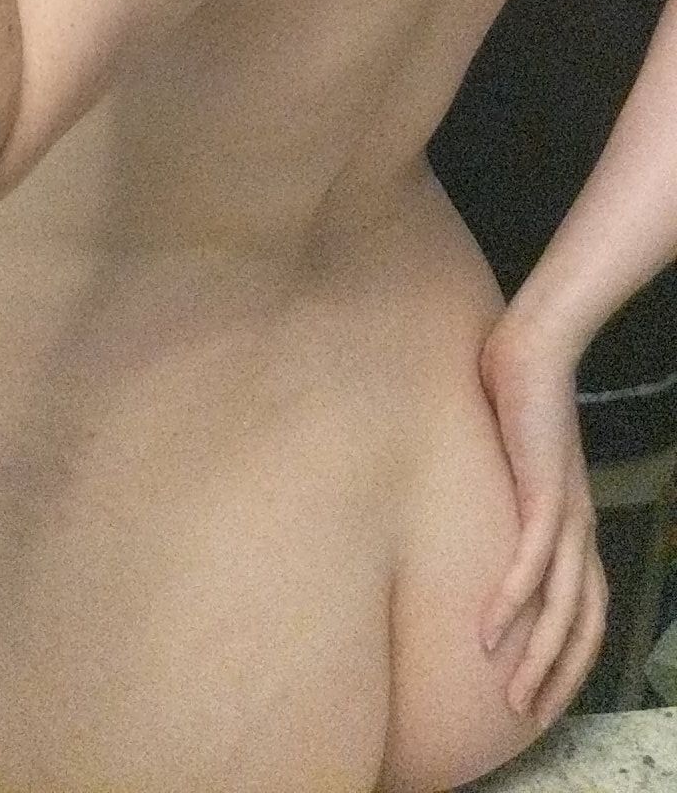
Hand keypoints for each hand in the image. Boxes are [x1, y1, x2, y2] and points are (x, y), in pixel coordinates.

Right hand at [477, 312, 607, 728]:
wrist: (532, 346)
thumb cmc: (517, 397)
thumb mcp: (513, 462)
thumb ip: (503, 495)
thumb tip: (474, 521)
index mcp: (575, 524)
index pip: (587, 612)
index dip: (569, 659)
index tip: (541, 694)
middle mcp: (580, 527)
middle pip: (582, 624)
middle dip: (556, 676)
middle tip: (524, 716)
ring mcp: (566, 511)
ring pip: (561, 606)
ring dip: (535, 656)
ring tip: (509, 692)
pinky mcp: (544, 491)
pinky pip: (531, 562)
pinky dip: (512, 601)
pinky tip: (488, 630)